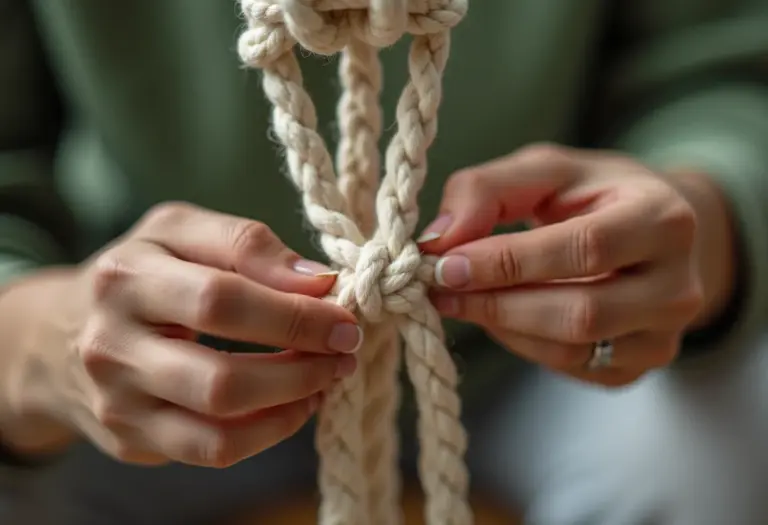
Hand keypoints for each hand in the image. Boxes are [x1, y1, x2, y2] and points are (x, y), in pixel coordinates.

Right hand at [0, 202, 361, 466]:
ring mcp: (118, 403)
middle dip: (302, 368)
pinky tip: (294, 404)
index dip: (294, 315)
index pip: (222, 300)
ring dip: (293, 405)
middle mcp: (112, 347)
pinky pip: (212, 451)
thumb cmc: (140, 273)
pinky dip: (269, 432)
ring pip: (220, 427)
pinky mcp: (131, 440)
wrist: (59, 336)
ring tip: (328, 377)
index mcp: (126, 278)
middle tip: (345, 352)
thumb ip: (246, 243)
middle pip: (222, 379)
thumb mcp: (180, 231)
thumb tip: (318, 280)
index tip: (343, 318)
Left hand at [420, 144, 733, 386]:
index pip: (583, 248)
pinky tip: (496, 315)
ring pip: (571, 347)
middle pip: (581, 311)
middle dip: (497, 302)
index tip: (445, 264)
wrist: (646, 233)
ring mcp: (664, 335)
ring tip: (458, 300)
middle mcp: (679, 285)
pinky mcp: (638, 366)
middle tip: (438, 290)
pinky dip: (520, 343)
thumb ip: (485, 190)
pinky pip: (570, 366)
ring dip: (501, 326)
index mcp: (664, 219)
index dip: (508, 261)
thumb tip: (439, 240)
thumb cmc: (590, 195)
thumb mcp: (542, 170)